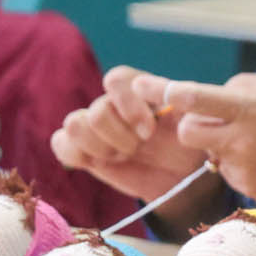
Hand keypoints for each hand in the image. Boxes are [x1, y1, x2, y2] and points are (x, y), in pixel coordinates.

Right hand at [52, 66, 209, 203]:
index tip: (150, 131)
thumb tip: (168, 92)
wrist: (183, 175)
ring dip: (101, 147)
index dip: (129, 106)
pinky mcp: (83, 150)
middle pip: (97, 111)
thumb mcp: (195, 121)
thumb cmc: (190, 143)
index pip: (115, 80)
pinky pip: (60, 143)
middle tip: (138, 148)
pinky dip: (76, 154)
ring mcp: (94, 126)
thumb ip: (182, 102)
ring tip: (122, 155)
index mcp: (135, 88)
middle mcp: (111, 103)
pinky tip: (101, 162)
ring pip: (74, 124)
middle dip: (120, 137)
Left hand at [164, 75, 255, 210]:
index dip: (168, 93)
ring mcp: (243, 168)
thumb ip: (241, 87)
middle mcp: (242, 140)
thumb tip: (212, 96)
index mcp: (251, 108)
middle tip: (212, 120)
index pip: (197, 100)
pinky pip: (227, 171)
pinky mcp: (248, 188)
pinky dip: (238, 163)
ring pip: (208, 153)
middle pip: (187, 134)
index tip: (147, 87)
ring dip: (220, 144)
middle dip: (191, 125)